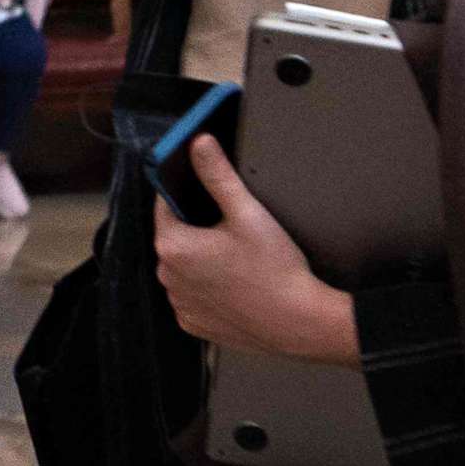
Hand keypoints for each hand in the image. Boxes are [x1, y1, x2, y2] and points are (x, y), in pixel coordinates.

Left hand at [153, 136, 356, 363]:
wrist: (299, 322)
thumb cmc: (274, 269)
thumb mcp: (247, 213)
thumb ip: (218, 174)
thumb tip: (198, 142)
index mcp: (173, 245)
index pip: (165, 205)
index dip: (186, 193)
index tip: (207, 192)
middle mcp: (167, 276)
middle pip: (175, 236)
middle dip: (197, 228)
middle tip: (233, 228)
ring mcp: (179, 303)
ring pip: (183, 267)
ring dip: (200, 259)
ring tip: (237, 258)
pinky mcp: (193, 323)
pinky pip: (192, 295)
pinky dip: (206, 287)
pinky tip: (234, 282)